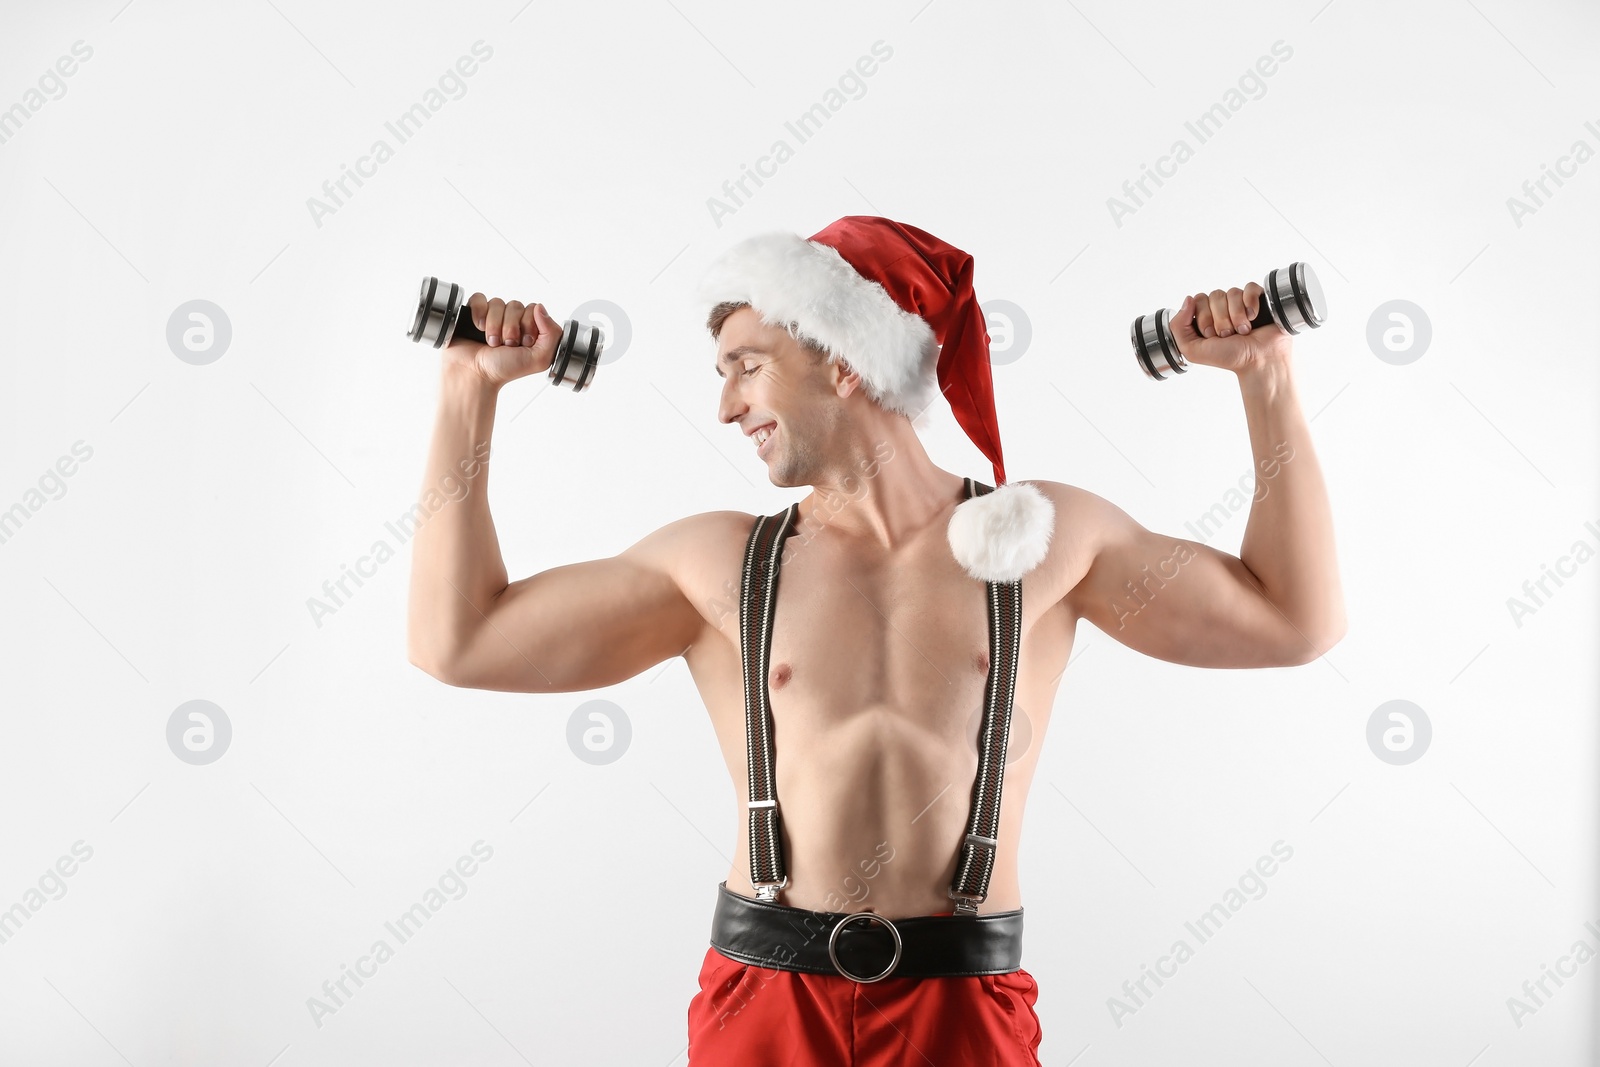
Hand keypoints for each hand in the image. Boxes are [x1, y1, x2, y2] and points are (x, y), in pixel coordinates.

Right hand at [444, 294, 561, 386]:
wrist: (475, 374)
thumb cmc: (504, 370)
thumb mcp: (539, 358)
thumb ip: (552, 334)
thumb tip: (541, 307)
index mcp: (529, 328)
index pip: (534, 309)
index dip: (528, 325)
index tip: (524, 343)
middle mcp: (512, 321)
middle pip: (516, 305)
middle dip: (511, 328)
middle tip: (506, 345)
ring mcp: (493, 316)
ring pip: (498, 303)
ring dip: (494, 325)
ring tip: (491, 342)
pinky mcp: (475, 312)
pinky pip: (479, 299)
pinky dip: (479, 313)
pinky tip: (478, 327)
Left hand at [1168, 284, 1293, 375]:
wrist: (1259, 361)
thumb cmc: (1229, 358)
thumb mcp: (1192, 350)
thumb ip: (1178, 327)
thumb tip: (1187, 300)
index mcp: (1206, 317)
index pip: (1198, 300)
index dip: (1204, 318)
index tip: (1212, 336)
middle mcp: (1222, 308)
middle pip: (1215, 295)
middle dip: (1221, 319)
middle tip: (1228, 335)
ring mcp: (1240, 303)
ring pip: (1232, 292)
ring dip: (1237, 316)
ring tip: (1243, 332)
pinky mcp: (1258, 299)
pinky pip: (1249, 288)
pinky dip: (1250, 303)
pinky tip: (1253, 317)